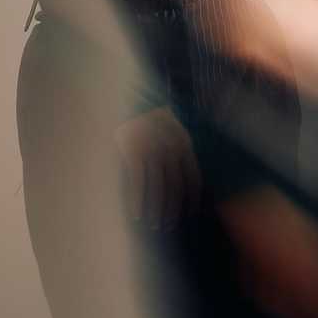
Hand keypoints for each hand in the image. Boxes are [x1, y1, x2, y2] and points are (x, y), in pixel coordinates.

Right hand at [113, 105, 202, 230]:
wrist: (124, 92)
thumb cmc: (145, 111)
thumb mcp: (168, 124)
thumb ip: (176, 147)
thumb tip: (181, 178)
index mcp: (183, 141)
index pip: (193, 177)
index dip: (192, 199)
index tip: (189, 215)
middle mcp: (170, 145)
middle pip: (175, 186)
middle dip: (172, 209)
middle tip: (167, 226)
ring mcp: (151, 147)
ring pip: (157, 187)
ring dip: (155, 210)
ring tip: (152, 225)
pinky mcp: (132, 149)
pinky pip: (137, 182)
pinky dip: (137, 200)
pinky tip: (136, 214)